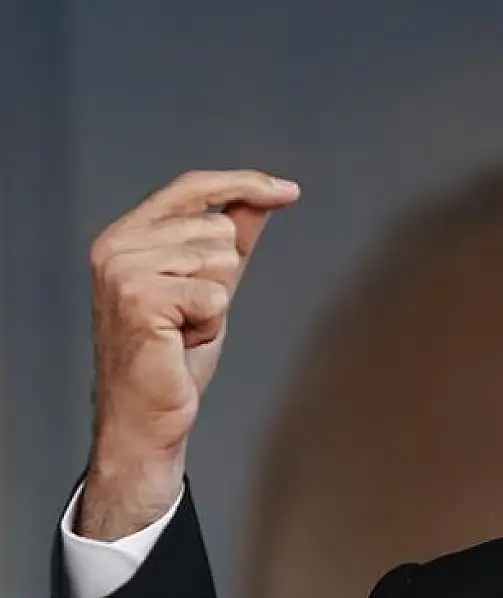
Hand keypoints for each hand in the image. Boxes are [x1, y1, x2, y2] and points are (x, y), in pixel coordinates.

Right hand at [80, 170, 299, 540]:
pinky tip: (182, 341)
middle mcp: (117, 244)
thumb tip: (263, 199)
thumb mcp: (211, 286)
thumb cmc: (174, 353)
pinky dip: (210, 324)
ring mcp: (123, 270)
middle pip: (218, 227)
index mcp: (128, 234)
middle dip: (222, 276)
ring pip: (219, 260)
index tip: (290, 192)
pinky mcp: (139, 299)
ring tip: (184, 328)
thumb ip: (231, 240)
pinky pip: (215, 296)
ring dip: (215, 302)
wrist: (148, 413)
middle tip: (191, 314)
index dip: (244, 184)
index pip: (193, 187)